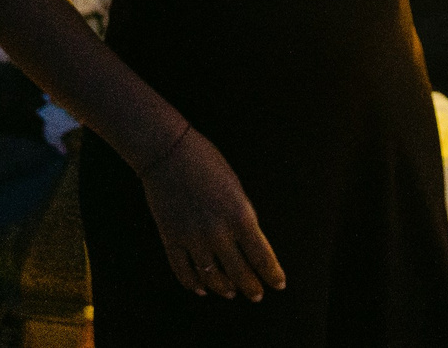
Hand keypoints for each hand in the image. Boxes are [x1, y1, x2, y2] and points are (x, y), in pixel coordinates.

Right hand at [140, 127, 285, 300]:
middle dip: (250, 287)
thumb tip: (247, 243)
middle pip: (239, 272)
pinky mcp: (171, 239)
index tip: (278, 284)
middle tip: (257, 295)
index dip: (272, 274)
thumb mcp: (236, 188)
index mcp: (240, 215)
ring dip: (223, 289)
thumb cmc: (207, 163)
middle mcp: (218, 232)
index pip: (262, 256)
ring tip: (230, 293)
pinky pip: (183, 271)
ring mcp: (192, 238)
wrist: (169, 153)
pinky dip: (192, 284)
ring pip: (211, 278)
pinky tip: (200, 289)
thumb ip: (243, 216)